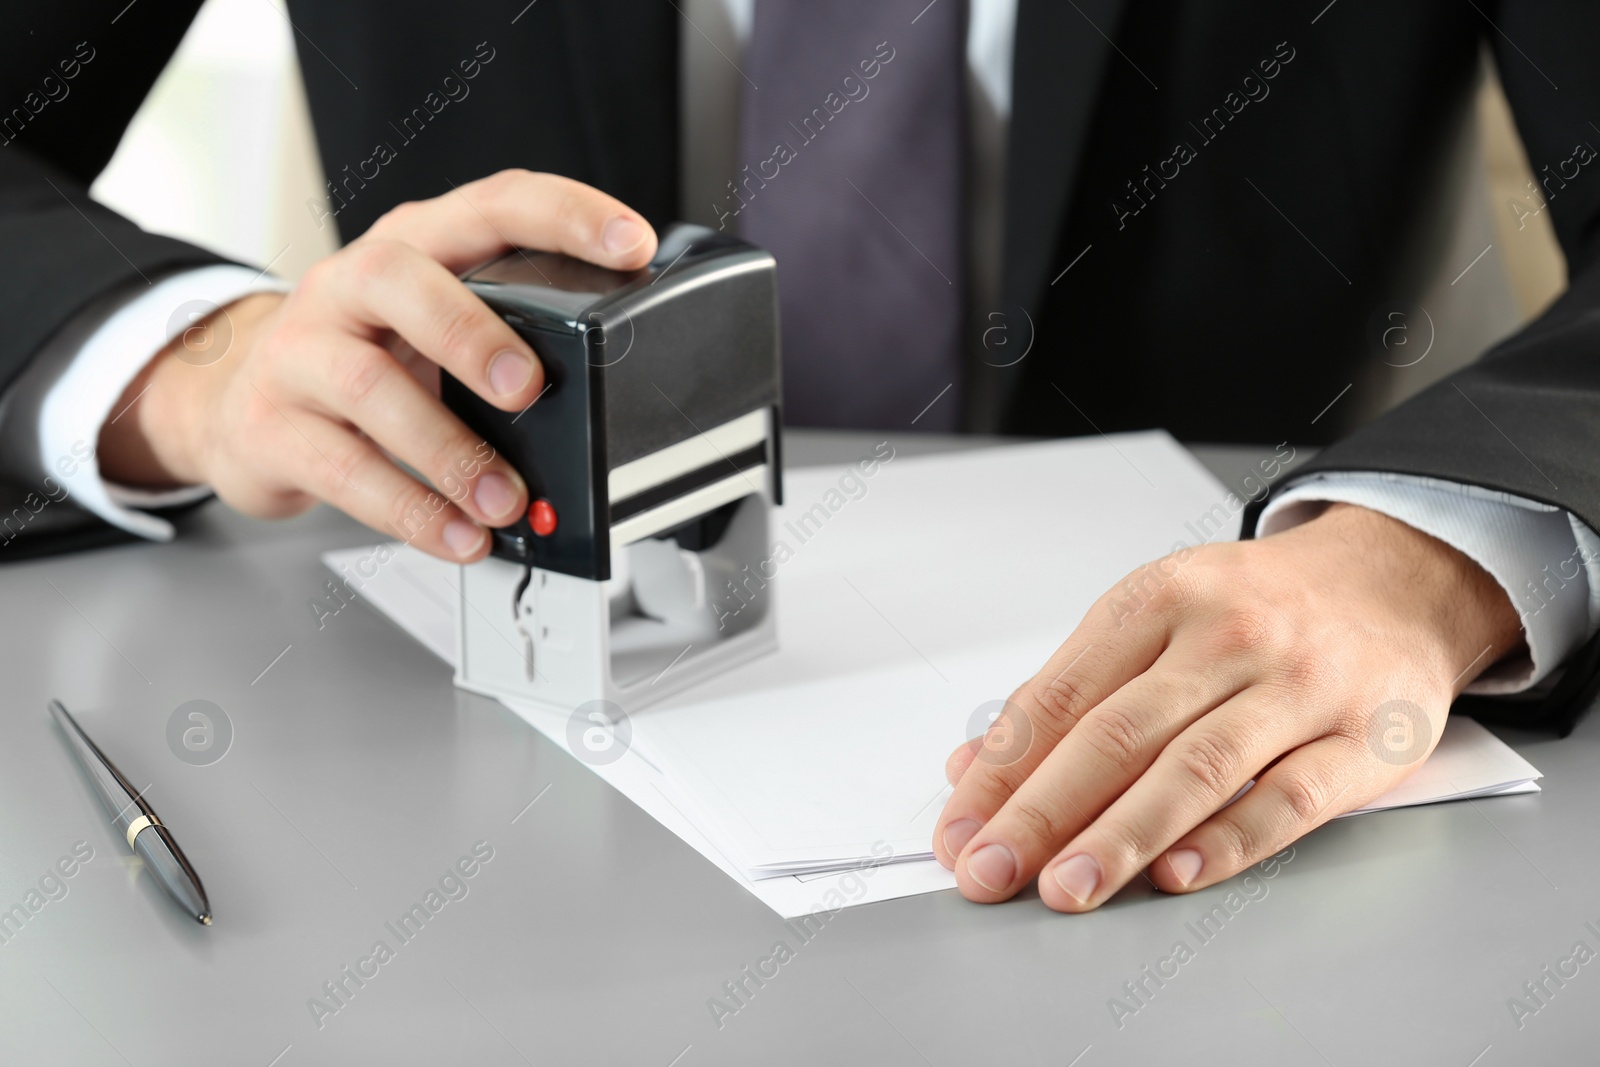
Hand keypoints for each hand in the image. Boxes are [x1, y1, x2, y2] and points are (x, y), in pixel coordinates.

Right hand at [99, 170, 657, 560]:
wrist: (239, 401)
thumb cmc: (363, 356)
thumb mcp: (432, 324)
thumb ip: (508, 333)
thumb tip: (609, 386)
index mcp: (413, 244)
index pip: (492, 205)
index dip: (564, 216)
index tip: (631, 244)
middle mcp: (349, 284)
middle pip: (399, 280)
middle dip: (472, 334)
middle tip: (530, 387)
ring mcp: (302, 352)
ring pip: (371, 389)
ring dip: (450, 452)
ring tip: (506, 499)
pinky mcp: (272, 427)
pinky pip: (346, 471)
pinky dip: (412, 512)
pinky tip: (461, 534)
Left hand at [932, 502, 1523, 909]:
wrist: (1396, 579)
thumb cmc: (1258, 607)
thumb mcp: (1156, 616)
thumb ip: (1069, 692)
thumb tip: (974, 767)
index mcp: (1159, 598)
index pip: (1059, 696)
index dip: (1000, 770)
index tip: (960, 830)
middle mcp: (1227, 635)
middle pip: (1115, 733)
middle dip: (1040, 812)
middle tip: (990, 872)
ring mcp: (1300, 684)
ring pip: (1196, 766)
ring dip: (1122, 835)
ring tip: (1067, 886)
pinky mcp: (1366, 737)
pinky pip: (1290, 796)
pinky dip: (1229, 839)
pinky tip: (1177, 873)